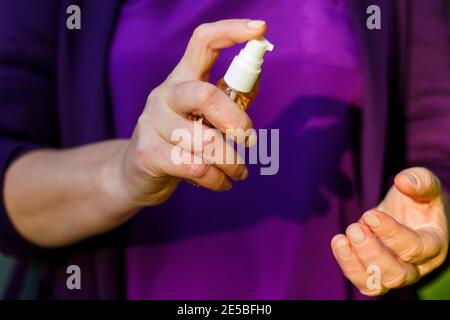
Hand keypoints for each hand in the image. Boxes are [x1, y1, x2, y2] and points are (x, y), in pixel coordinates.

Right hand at [113, 19, 266, 206]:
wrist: (136, 173)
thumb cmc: (180, 140)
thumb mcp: (202, 117)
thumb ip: (226, 100)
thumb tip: (255, 78)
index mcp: (182, 78)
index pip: (202, 41)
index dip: (231, 31)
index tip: (260, 30)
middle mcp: (164, 94)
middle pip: (205, 95)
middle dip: (237, 122)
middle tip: (249, 141)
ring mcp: (152, 123)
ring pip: (204, 141)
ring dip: (232, 162)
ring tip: (240, 173)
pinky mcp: (148, 153)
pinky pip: (194, 168)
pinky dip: (217, 181)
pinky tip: (222, 183)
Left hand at [331, 167, 448, 295]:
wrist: (411, 214)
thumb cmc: (420, 200)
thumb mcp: (425, 185)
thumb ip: (419, 180)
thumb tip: (403, 181)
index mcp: (434, 244)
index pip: (415, 249)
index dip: (391, 234)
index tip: (370, 215)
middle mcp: (417, 265)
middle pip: (396, 275)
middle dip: (372, 253)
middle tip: (354, 228)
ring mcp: (395, 272)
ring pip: (377, 285)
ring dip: (354, 264)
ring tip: (342, 239)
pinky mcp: (376, 272)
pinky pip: (361, 280)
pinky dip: (347, 264)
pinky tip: (339, 241)